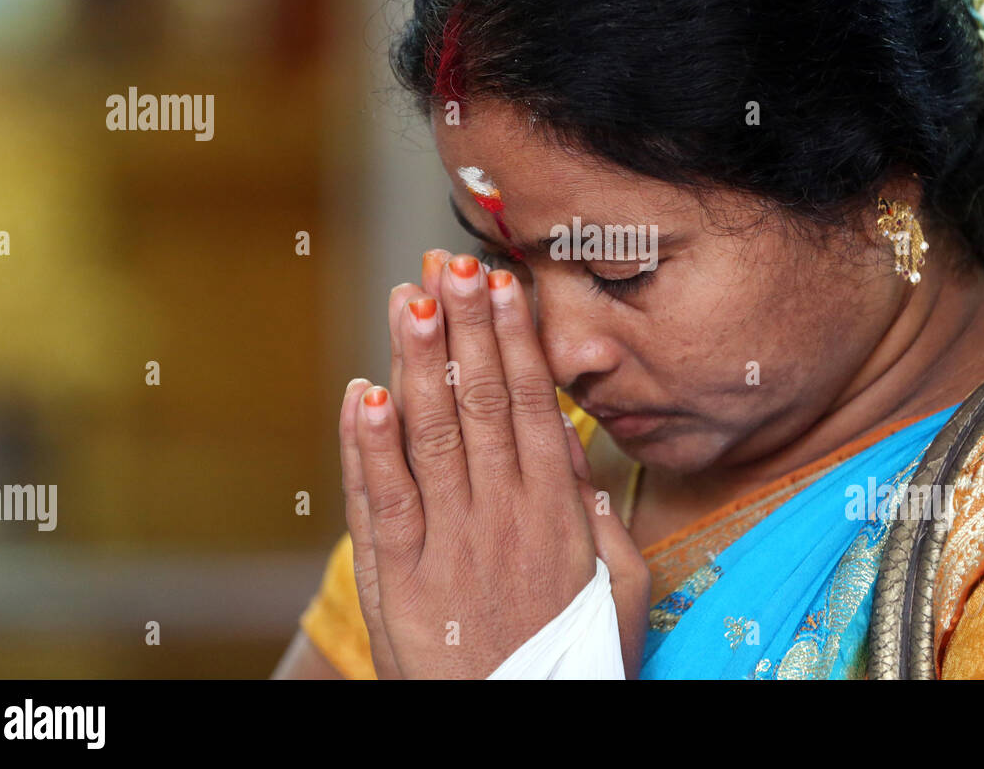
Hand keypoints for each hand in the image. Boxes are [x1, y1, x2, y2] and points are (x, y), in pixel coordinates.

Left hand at [339, 253, 647, 677]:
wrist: (516, 733)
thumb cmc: (574, 666)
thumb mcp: (620, 595)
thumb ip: (603, 523)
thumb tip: (579, 459)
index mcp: (557, 514)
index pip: (531, 405)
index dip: (512, 341)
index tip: (501, 286)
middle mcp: (502, 517)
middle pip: (481, 404)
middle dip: (465, 328)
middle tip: (453, 262)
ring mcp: (448, 545)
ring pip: (432, 436)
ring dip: (419, 362)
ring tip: (409, 298)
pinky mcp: (399, 581)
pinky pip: (382, 501)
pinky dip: (368, 446)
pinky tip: (363, 391)